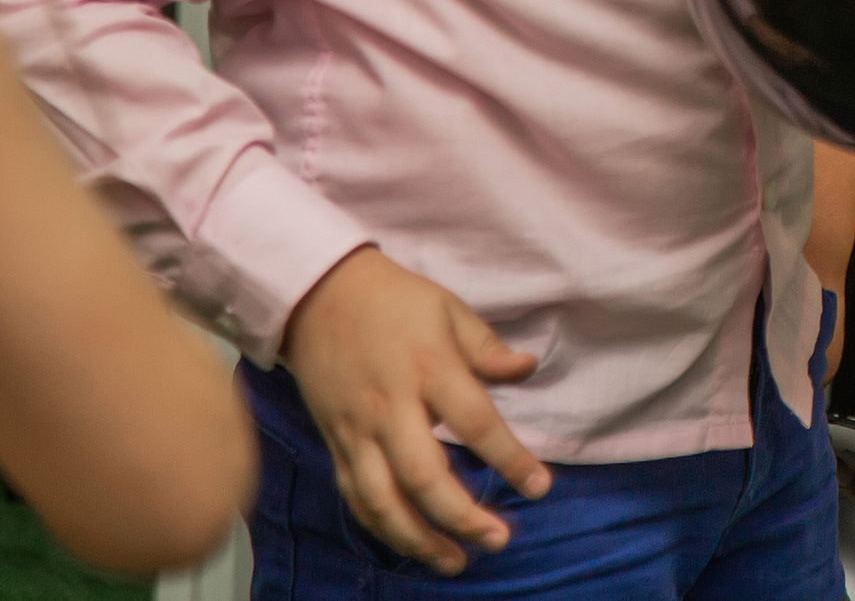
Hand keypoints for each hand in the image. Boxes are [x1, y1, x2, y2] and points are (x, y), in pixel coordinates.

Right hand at [281, 248, 549, 572]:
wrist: (314, 294)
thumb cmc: (393, 300)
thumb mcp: (448, 309)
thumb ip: (487, 347)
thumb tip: (528, 368)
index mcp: (428, 367)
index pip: (476, 423)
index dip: (510, 459)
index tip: (539, 486)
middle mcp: (390, 406)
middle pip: (424, 476)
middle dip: (461, 516)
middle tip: (498, 538)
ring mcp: (356, 429)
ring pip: (382, 500)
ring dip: (418, 539)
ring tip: (456, 560)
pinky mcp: (333, 442)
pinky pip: (354, 496)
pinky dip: (381, 527)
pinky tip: (409, 544)